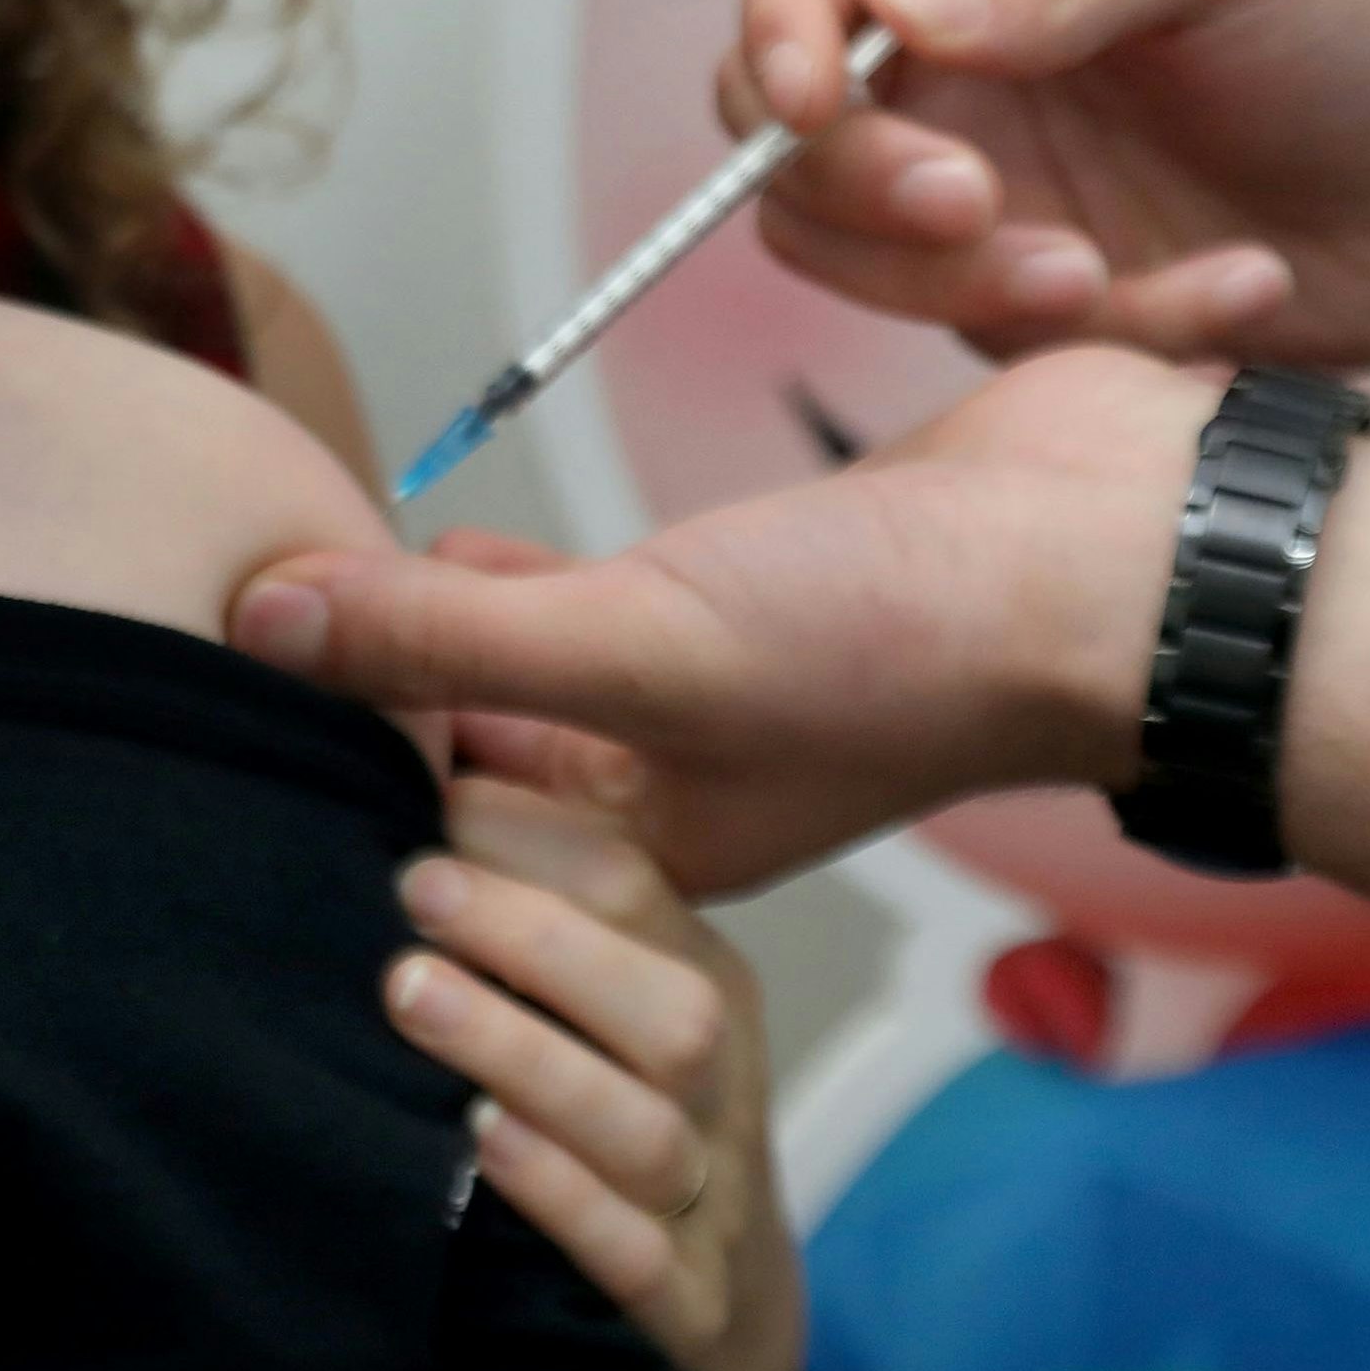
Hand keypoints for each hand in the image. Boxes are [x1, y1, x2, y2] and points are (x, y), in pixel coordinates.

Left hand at [240, 347, 1208, 898]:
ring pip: (547, 658)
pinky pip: (618, 580)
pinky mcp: (764, 581)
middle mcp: (688, 771)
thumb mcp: (642, 646)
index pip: (457, 809)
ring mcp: (729, 677)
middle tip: (258, 630)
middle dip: (389, 689)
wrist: (1129, 551)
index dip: (354, 751)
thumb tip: (255, 618)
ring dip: (456, 623)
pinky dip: (540, 558)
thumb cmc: (916, 646)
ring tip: (332, 585)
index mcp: (655, 839)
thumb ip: (445, 631)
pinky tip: (470, 531)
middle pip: (492, 736)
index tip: (240, 698)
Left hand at [387, 750, 797, 1370]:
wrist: (713, 1297)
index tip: (430, 787)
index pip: (639, 887)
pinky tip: (482, 1148)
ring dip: (525, 1053)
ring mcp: (708, 1195)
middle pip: (666, 1000)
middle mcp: (715, 1080)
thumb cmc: (616, 1103)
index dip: (534, 834)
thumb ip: (526, 889)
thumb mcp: (599, 990)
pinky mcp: (684, 1304)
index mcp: (698, 977)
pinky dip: (561, 1197)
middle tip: (413, 888)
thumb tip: (404, 723)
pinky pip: (636, 1253)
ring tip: (413, 998)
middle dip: (534, 937)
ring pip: (643, 1124)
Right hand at [722, 0, 1369, 366]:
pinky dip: (1094, 333)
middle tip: (978, 205)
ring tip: (1104, 275)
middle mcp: (932, 37)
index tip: (817, 101)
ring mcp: (954, 163)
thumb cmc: (1362, 25)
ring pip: (835, 242)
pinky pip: (965, 328)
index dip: (777, 22)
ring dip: (954, 278)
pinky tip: (1225, 289)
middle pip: (779, 116)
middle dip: (862, 177)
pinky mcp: (995, 278)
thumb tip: (893, 6)